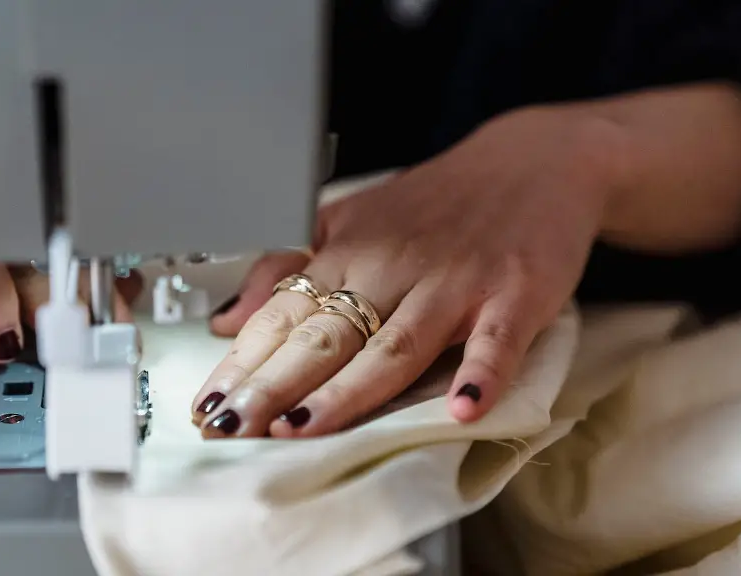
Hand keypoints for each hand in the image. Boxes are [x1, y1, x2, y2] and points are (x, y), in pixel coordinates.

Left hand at [192, 107, 622, 436]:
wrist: (534, 161)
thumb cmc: (437, 202)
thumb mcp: (351, 219)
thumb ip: (289, 267)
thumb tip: (229, 320)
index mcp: (349, 253)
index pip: (283, 316)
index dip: (242, 362)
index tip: (207, 405)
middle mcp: (394, 267)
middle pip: (325, 335)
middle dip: (273, 384)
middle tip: (232, 426)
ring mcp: (455, 283)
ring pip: (395, 345)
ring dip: (348, 389)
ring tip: (305, 427)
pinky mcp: (515, 294)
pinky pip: (497, 339)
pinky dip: (481, 373)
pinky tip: (460, 408)